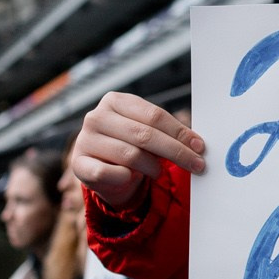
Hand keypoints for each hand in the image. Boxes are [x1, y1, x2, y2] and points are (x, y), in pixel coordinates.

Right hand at [70, 91, 205, 207]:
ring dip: (153, 167)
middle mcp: (96, 116)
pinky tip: (131, 177)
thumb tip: (196, 144)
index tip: (200, 147)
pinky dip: (126, 177)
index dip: (180, 132)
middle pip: (145, 135)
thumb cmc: (128, 145)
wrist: (100, 167)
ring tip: (159, 171)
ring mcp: (85, 139)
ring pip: (131, 155)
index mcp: (115, 101)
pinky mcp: (78, 164)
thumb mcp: (145, 132)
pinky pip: (109, 173)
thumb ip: (165, 132)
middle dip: (176, 152)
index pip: (154, 115)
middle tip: (197, 165)